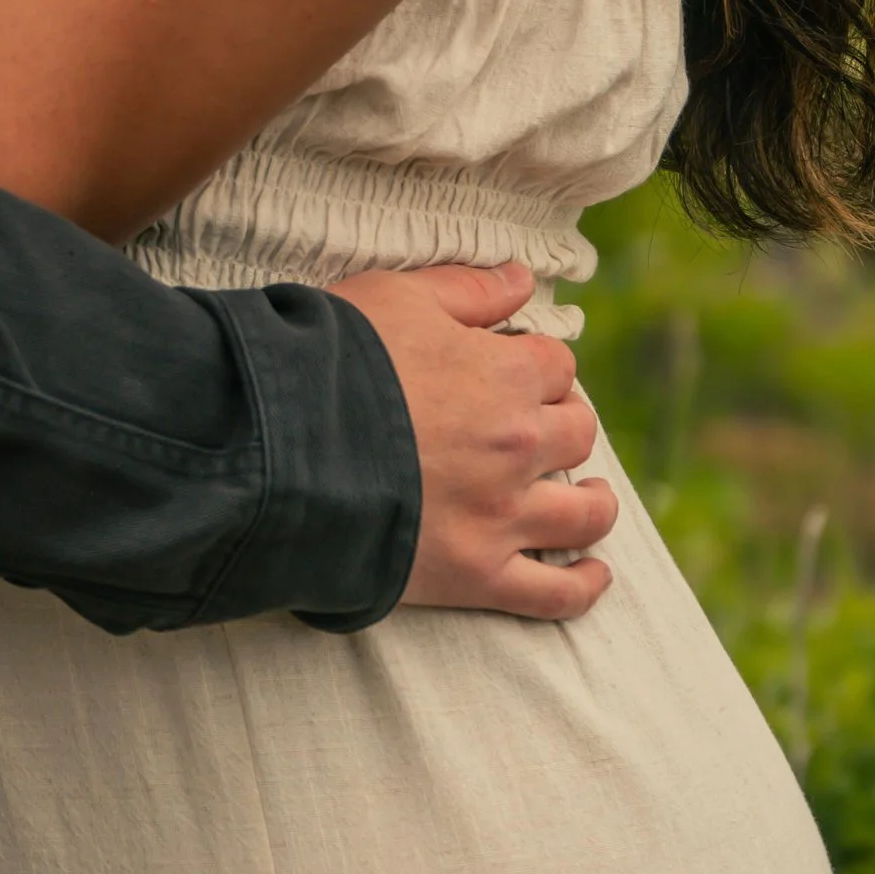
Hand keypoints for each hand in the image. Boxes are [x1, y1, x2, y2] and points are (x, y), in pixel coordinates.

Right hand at [330, 260, 615, 621]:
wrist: (280, 443)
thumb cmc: (332, 360)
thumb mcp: (397, 297)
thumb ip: (467, 290)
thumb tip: (521, 280)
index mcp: (505, 375)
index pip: (556, 365)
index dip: (534, 364)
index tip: (512, 370)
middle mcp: (517, 446)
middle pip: (576, 433)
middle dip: (562, 423)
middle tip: (536, 428)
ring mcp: (501, 515)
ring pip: (584, 513)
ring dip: (594, 502)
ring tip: (589, 497)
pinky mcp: (476, 573)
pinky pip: (552, 593)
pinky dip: (581, 587)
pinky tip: (592, 574)